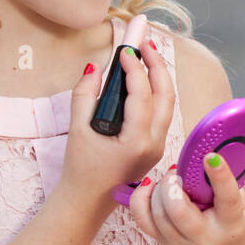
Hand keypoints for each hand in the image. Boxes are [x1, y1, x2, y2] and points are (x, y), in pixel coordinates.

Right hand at [60, 39, 175, 219]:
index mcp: (137, 141)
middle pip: (166, 95)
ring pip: (168, 103)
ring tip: (146, 54)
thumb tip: (93, 68)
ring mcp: (159, 145)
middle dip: (157, 65)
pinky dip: (155, 91)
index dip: (135, 69)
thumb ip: (83, 96)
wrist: (88, 202)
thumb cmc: (80, 169)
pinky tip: (144, 76)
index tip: (124, 50)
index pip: (143, 95)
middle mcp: (155, 143)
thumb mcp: (77, 130)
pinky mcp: (156, 145)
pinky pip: (161, 112)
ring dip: (159, 76)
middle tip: (144, 42)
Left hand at [129, 152, 244, 244]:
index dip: (219, 175)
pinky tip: (149, 188)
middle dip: (173, 184)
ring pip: (158, 214)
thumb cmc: (235, 234)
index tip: (210, 156)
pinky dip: (141, 200)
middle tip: (178, 174)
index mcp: (231, 226)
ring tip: (171, 181)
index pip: (226, 199)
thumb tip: (220, 148)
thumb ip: (232, 183)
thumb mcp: (244, 211)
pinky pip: (143, 220)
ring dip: (158, 189)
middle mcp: (204, 238)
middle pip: (178, 210)